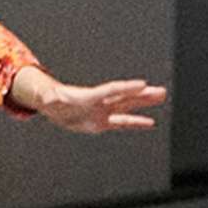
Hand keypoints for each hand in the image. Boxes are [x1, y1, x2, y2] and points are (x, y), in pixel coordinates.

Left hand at [14, 67, 166, 134]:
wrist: (55, 108)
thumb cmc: (52, 99)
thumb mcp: (48, 97)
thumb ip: (48, 96)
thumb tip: (46, 96)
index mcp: (89, 96)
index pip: (111, 91)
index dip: (126, 88)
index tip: (142, 84)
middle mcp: (101, 103)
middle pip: (125, 97)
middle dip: (143, 94)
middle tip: (160, 90)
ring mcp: (104, 112)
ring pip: (128, 107)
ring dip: (145, 102)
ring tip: (161, 96)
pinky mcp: (104, 123)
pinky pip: (123, 123)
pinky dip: (136, 123)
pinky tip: (150, 122)